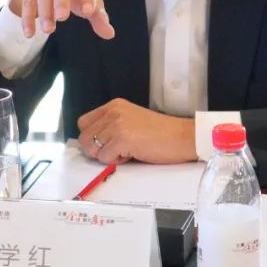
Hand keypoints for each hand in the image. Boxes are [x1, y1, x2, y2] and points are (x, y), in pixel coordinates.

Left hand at [77, 98, 196, 164]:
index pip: (83, 122)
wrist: (183, 137)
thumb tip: (91, 143)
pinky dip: (117, 161)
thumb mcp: (131, 120)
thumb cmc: (162, 133)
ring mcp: (117, 124)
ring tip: (126, 150)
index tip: (104, 143)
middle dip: (96, 150)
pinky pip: (105, 158)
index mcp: (114, 106)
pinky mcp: (122, 138)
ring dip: (107, 155)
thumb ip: (111, 126)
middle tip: (116, 150)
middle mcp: (113, 112)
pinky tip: (132, 153)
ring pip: (92, 149)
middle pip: (84, 137)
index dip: (91, 137)